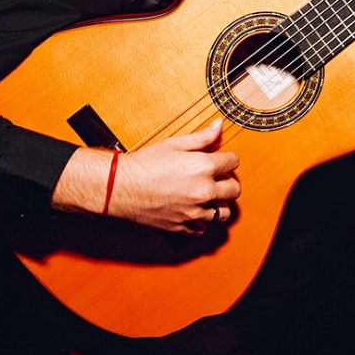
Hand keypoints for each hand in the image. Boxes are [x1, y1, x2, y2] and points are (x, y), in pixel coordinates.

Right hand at [52, 118, 239, 232]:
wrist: (120, 187)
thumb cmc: (144, 164)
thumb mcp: (174, 144)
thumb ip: (201, 137)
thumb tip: (218, 126)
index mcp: (203, 167)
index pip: (233, 162)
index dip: (227, 159)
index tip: (220, 160)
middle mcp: (203, 191)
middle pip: (234, 189)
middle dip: (228, 181)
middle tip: (216, 177)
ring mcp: (194, 212)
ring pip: (223, 213)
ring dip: (219, 203)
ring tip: (208, 195)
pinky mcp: (183, 227)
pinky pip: (203, 228)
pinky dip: (202, 220)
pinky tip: (193, 209)